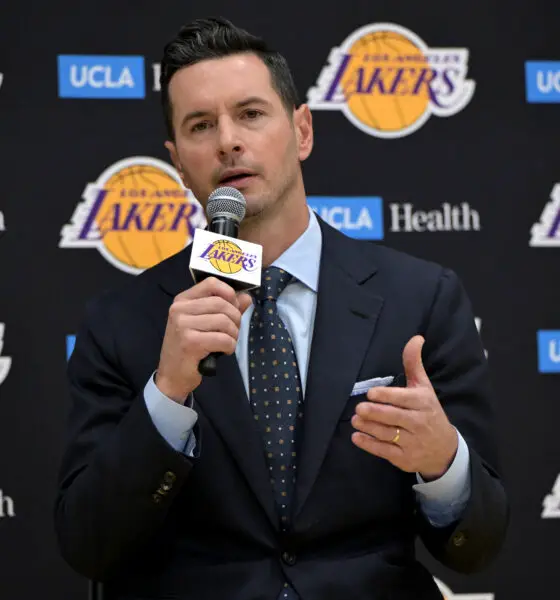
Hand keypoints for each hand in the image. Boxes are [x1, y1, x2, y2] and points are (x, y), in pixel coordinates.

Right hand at [155, 277, 252, 403]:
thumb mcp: (205, 325)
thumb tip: (246, 297)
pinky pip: (223, 339)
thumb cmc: (189, 348)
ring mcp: (183, 325)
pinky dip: (230, 346)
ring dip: (234, 334)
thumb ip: (227, 308)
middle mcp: (180, 309)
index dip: (229, 293)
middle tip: (233, 332)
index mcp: (183, 300)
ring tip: (228, 342)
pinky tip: (224, 351)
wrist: (172, 376)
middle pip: (221, 303)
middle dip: (235, 318)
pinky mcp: (190, 342)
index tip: (234, 307)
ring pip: (224, 321)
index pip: (211, 283)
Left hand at [351, 335, 457, 480]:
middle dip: (374, 413)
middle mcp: (418, 422)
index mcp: (423, 403)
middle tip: (359, 409)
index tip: (371, 394)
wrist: (445, 450)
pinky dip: (369, 445)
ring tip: (354, 420)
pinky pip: (384, 451)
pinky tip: (357, 437)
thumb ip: (414, 363)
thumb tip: (416, 337)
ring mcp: (412, 442)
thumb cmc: (429, 412)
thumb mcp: (424, 388)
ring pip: (387, 434)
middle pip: (393, 417)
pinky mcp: (404, 458)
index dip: (386, 396)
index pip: (403, 399)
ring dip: (368, 427)